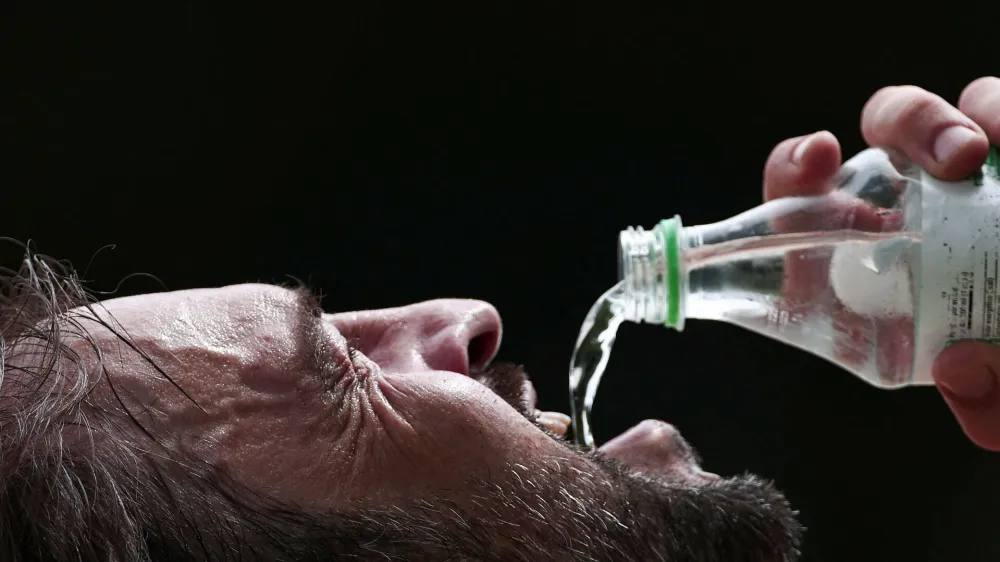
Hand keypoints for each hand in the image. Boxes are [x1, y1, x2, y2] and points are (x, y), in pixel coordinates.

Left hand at [763, 77, 999, 449]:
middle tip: (956, 162)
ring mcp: (981, 180)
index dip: (799, 168)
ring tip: (983, 156)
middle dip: (913, 121)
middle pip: (892, 125)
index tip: (817, 158)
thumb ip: (987, 407)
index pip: (809, 190)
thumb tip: (961, 366)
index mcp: (876, 253)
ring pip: (965, 108)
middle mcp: (925, 201)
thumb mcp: (999, 404)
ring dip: (975, 113)